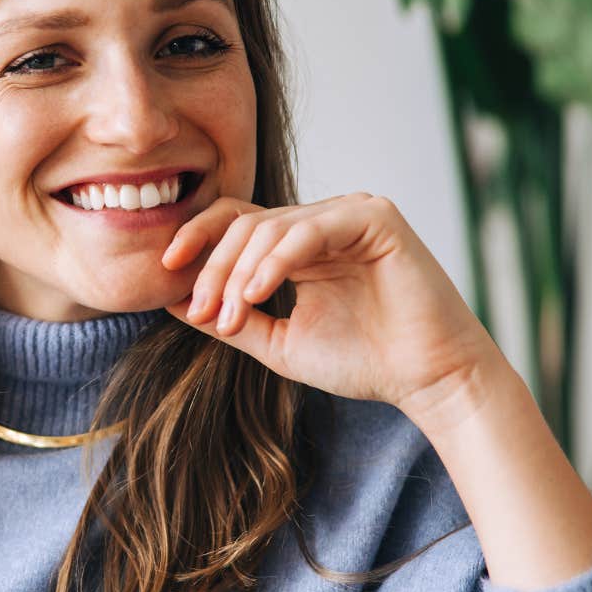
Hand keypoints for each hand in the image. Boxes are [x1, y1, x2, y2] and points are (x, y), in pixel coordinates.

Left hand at [160, 193, 507, 435]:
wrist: (427, 378)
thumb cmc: (363, 361)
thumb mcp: (279, 342)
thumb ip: (233, 318)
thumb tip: (172, 300)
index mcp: (300, 243)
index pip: (235, 222)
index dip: (196, 241)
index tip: (164, 273)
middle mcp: (322, 221)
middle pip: (244, 223)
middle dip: (214, 268)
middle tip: (204, 313)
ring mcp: (349, 213)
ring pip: (269, 227)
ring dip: (239, 274)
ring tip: (231, 317)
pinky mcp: (375, 217)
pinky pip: (309, 229)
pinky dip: (276, 261)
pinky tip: (258, 294)